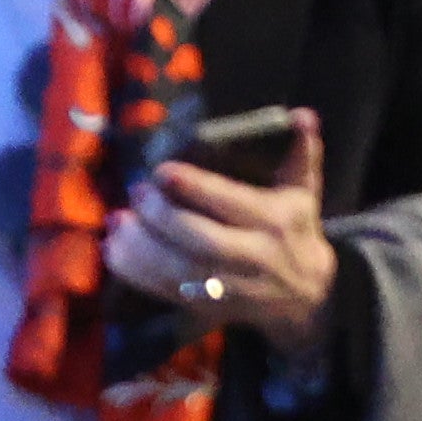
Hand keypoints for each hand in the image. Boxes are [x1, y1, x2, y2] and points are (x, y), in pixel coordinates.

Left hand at [107, 109, 334, 356]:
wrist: (308, 296)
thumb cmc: (296, 230)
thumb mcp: (304, 193)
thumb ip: (301, 154)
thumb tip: (302, 114)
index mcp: (276, 222)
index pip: (232, 204)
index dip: (194, 187)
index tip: (161, 170)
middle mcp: (254, 256)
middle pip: (202, 241)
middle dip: (162, 216)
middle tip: (136, 192)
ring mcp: (230, 286)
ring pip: (179, 271)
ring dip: (140, 247)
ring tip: (117, 220)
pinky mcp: (208, 306)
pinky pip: (166, 291)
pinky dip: (134, 272)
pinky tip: (113, 248)